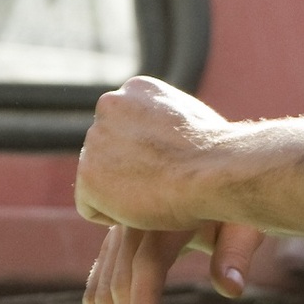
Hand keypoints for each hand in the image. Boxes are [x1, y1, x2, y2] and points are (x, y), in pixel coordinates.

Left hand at [76, 76, 233, 230]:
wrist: (215, 171)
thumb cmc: (216, 152)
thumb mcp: (194, 118)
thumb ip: (168, 121)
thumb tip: (169, 132)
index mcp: (136, 88)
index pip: (125, 127)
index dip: (146, 154)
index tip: (169, 166)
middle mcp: (109, 105)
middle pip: (107, 151)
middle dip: (128, 169)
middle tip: (161, 185)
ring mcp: (95, 139)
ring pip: (99, 179)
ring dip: (121, 191)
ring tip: (157, 196)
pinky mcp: (87, 175)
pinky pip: (91, 207)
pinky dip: (113, 215)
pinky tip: (144, 209)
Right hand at [82, 220, 265, 303]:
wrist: (210, 184)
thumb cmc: (232, 208)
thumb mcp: (243, 223)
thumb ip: (236, 253)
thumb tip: (232, 289)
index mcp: (166, 217)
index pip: (148, 260)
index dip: (144, 296)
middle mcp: (133, 225)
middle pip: (119, 282)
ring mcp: (117, 238)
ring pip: (101, 290)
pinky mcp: (112, 250)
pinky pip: (95, 287)